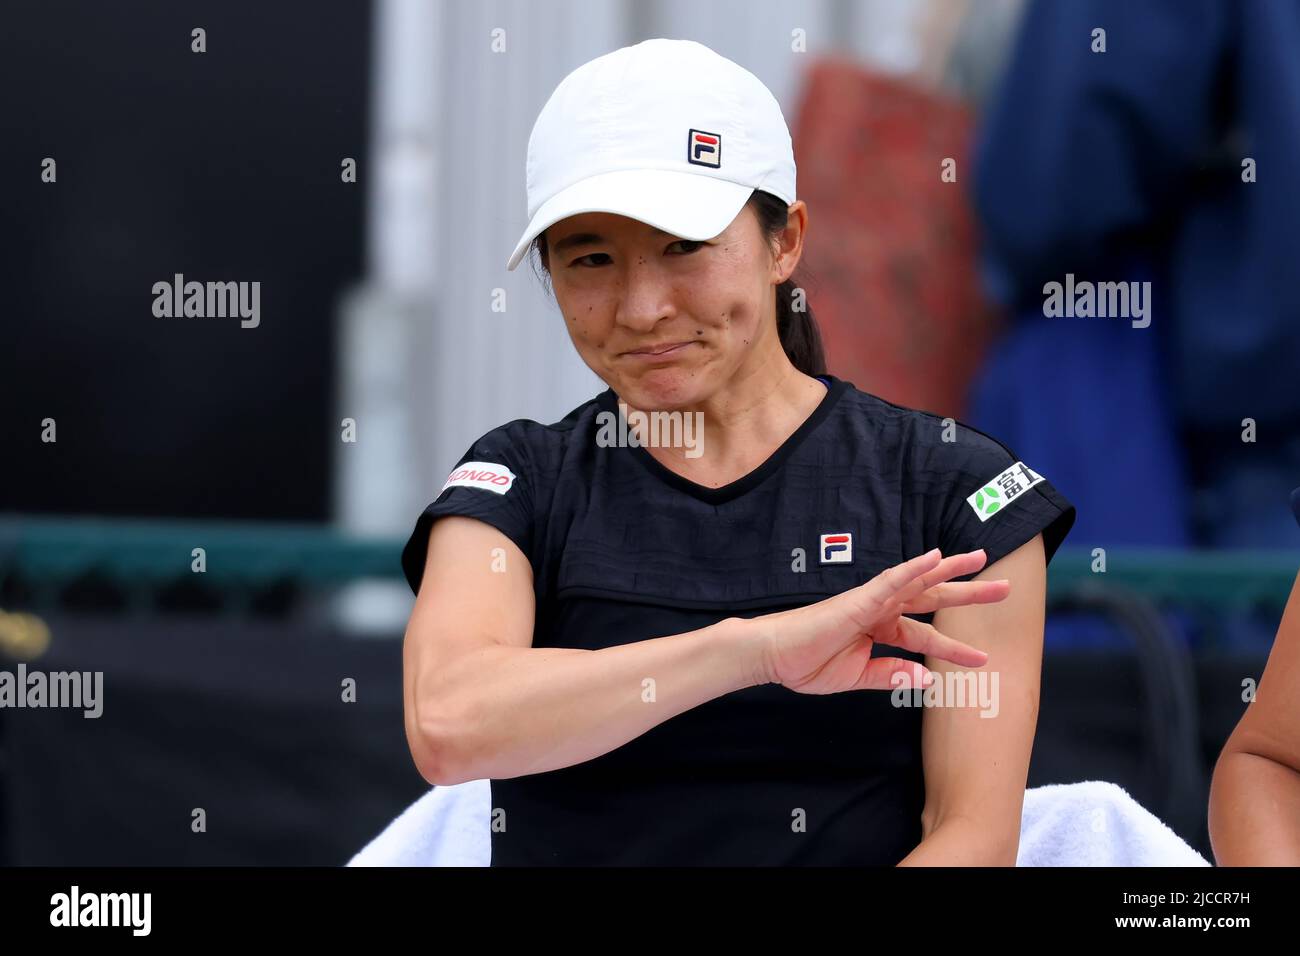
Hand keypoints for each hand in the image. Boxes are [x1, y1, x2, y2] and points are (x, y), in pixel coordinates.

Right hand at [749, 548, 1005, 694]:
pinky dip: (913, 568)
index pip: (925, 633)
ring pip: (918, 580)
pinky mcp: (859, 599)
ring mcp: (871, 600)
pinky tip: (934, 557)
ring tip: (982, 560)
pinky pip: (890, 580)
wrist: (773, 657)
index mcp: (879, 627)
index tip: (982, 657)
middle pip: (932, 597)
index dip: (954, 647)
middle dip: (967, 592)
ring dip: (951, 570)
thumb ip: (890, 675)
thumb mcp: (857, 676)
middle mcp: (880, 609)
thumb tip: (926, 678)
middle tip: (1004, 588)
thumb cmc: (806, 663)